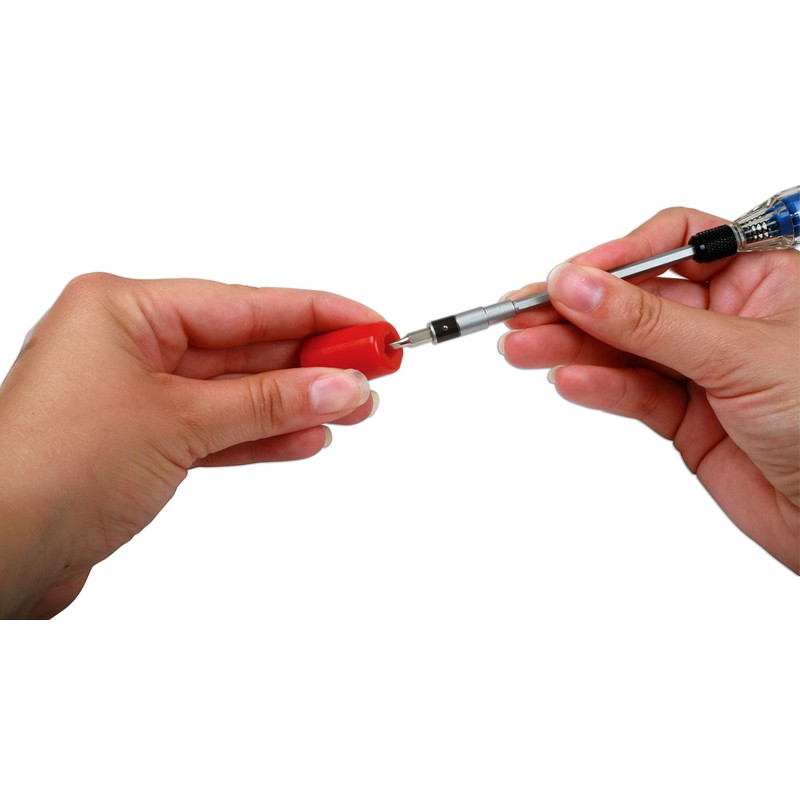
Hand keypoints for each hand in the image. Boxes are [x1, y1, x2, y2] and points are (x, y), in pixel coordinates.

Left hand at [0, 274, 380, 617]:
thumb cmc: (47, 468)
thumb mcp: (179, 421)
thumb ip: (268, 403)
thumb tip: (339, 385)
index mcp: (124, 309)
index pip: (245, 304)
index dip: (316, 313)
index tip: (369, 323)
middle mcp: (129, 344)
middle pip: (245, 346)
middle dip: (312, 363)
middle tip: (375, 368)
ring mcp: (135, 396)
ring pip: (236, 393)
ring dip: (295, 403)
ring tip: (355, 408)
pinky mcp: (142, 444)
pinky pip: (217, 431)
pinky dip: (261, 436)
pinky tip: (307, 437)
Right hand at [500, 208, 799, 571]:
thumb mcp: (738, 355)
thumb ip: (650, 324)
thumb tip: (577, 285)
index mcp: (760, 277)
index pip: (673, 243)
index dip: (617, 257)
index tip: (567, 278)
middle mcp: (728, 318)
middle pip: (635, 299)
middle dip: (575, 309)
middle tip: (519, 317)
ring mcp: (703, 369)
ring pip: (623, 350)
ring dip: (570, 350)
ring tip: (519, 351)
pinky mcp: (685, 418)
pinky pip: (633, 394)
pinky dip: (599, 388)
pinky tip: (568, 383)